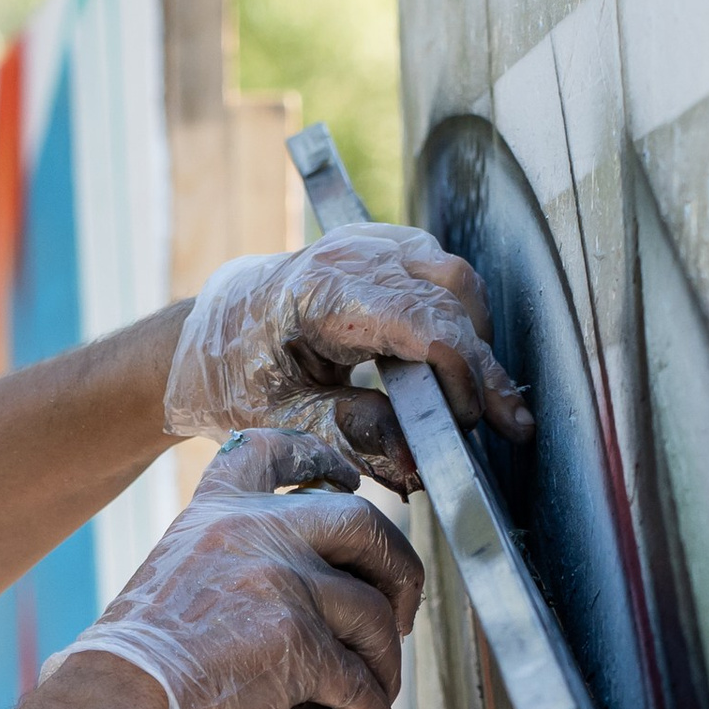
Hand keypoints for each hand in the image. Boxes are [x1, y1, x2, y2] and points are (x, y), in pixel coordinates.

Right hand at [43, 429, 424, 708]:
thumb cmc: (124, 673)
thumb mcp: (164, 585)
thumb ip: (219, 574)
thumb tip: (261, 611)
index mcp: (215, 516)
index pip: (273, 453)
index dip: (320, 460)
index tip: (344, 479)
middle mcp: (256, 535)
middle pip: (365, 527)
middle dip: (399, 572)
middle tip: (399, 616)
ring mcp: (284, 585)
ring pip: (375, 616)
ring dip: (384, 666)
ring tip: (368, 703)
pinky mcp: (301, 646)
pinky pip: (363, 685)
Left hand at [161, 223, 532, 488]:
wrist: (206, 336)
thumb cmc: (235, 376)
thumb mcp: (281, 420)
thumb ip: (349, 438)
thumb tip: (416, 464)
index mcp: (323, 292)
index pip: (424, 323)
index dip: (462, 376)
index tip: (472, 425)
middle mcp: (353, 255)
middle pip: (453, 294)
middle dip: (483, 365)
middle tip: (502, 425)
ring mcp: (370, 244)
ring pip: (457, 279)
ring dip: (474, 338)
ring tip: (477, 401)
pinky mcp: (381, 250)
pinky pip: (441, 275)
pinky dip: (458, 319)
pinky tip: (454, 367)